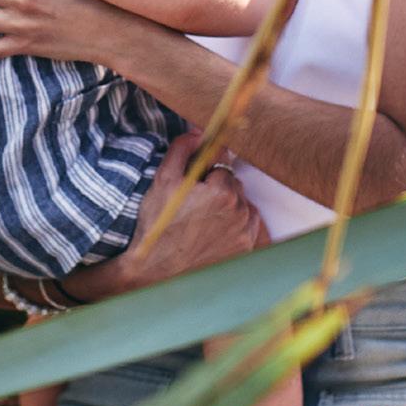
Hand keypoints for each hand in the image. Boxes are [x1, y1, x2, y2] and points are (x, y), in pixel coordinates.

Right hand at [67, 133, 264, 298]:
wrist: (157, 273)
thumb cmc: (157, 227)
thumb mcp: (162, 181)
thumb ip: (182, 150)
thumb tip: (198, 132)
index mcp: (221, 191)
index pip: (223, 161)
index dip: (207, 167)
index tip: (198, 175)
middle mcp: (239, 211)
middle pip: (233, 183)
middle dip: (217, 186)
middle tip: (194, 201)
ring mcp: (244, 233)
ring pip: (242, 204)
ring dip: (228, 205)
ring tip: (202, 219)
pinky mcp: (245, 251)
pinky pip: (247, 226)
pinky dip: (236, 224)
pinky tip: (214, 232)